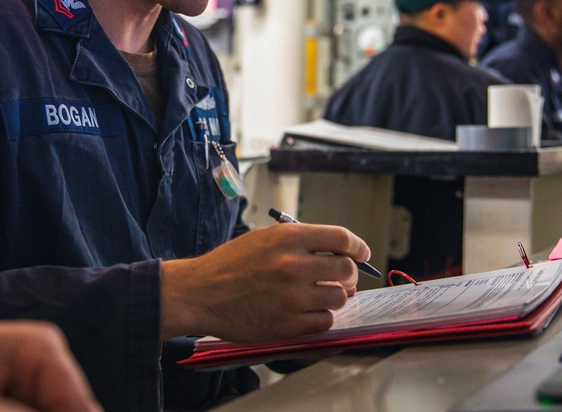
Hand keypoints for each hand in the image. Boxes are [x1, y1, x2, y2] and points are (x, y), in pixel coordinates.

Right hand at [160, 223, 370, 342]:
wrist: (200, 293)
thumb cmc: (230, 265)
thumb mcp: (264, 238)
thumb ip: (299, 241)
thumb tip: (334, 250)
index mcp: (289, 238)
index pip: (341, 238)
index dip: (357, 246)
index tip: (361, 253)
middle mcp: (294, 266)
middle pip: (346, 270)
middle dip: (349, 274)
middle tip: (342, 279)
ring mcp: (292, 297)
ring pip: (339, 298)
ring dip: (336, 297)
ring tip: (323, 296)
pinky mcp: (287, 324)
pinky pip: (324, 322)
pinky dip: (322, 317)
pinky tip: (310, 312)